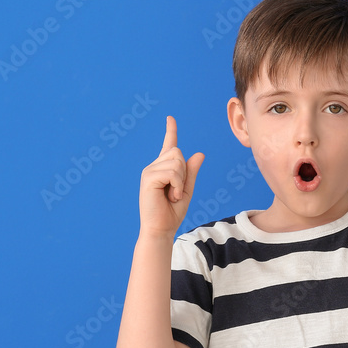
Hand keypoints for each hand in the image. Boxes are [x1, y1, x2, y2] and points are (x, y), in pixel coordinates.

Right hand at [138, 116, 204, 237]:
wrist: (161, 229)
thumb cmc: (172, 212)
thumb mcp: (187, 189)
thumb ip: (191, 172)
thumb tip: (200, 153)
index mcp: (163, 169)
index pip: (168, 145)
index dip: (170, 131)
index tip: (170, 118)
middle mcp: (154, 166)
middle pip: (177, 152)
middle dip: (183, 172)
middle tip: (176, 192)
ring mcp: (149, 171)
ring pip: (176, 161)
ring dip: (180, 181)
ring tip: (172, 195)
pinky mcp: (148, 177)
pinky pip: (172, 172)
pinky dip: (176, 185)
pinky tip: (170, 196)